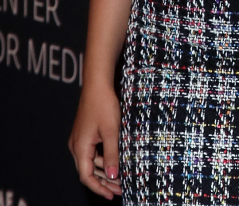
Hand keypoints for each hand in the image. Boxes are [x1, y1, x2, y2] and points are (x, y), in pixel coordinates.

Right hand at [68, 84, 122, 199]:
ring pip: (91, 161)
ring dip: (105, 170)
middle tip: (120, 189)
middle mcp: (76, 146)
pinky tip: (115, 159)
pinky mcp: (85, 132)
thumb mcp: (112, 131)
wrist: (97, 84)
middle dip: (104, 181)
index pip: (86, 177)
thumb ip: (112, 154)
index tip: (112, 195)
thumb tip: (113, 176)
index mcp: (80, 148)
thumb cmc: (104, 105)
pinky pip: (93, 151)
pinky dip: (103, 158)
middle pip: (88, 171)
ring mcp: (80, 139)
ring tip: (121, 177)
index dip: (99, 188)